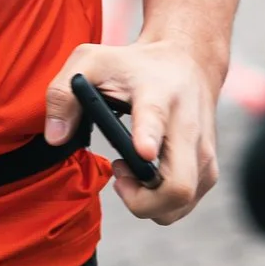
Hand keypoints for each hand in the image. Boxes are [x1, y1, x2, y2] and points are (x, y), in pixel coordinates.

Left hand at [44, 39, 220, 225]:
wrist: (187, 61)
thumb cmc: (132, 65)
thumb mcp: (91, 62)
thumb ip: (63, 94)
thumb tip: (55, 138)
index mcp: (156, 94)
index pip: (155, 119)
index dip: (149, 138)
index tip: (142, 152)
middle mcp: (187, 124)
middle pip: (179, 184)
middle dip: (142, 200)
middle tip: (118, 175)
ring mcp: (204, 149)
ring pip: (183, 201)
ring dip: (149, 203)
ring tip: (128, 172)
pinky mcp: (209, 167)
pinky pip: (186, 203)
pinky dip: (161, 204)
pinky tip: (144, 178)